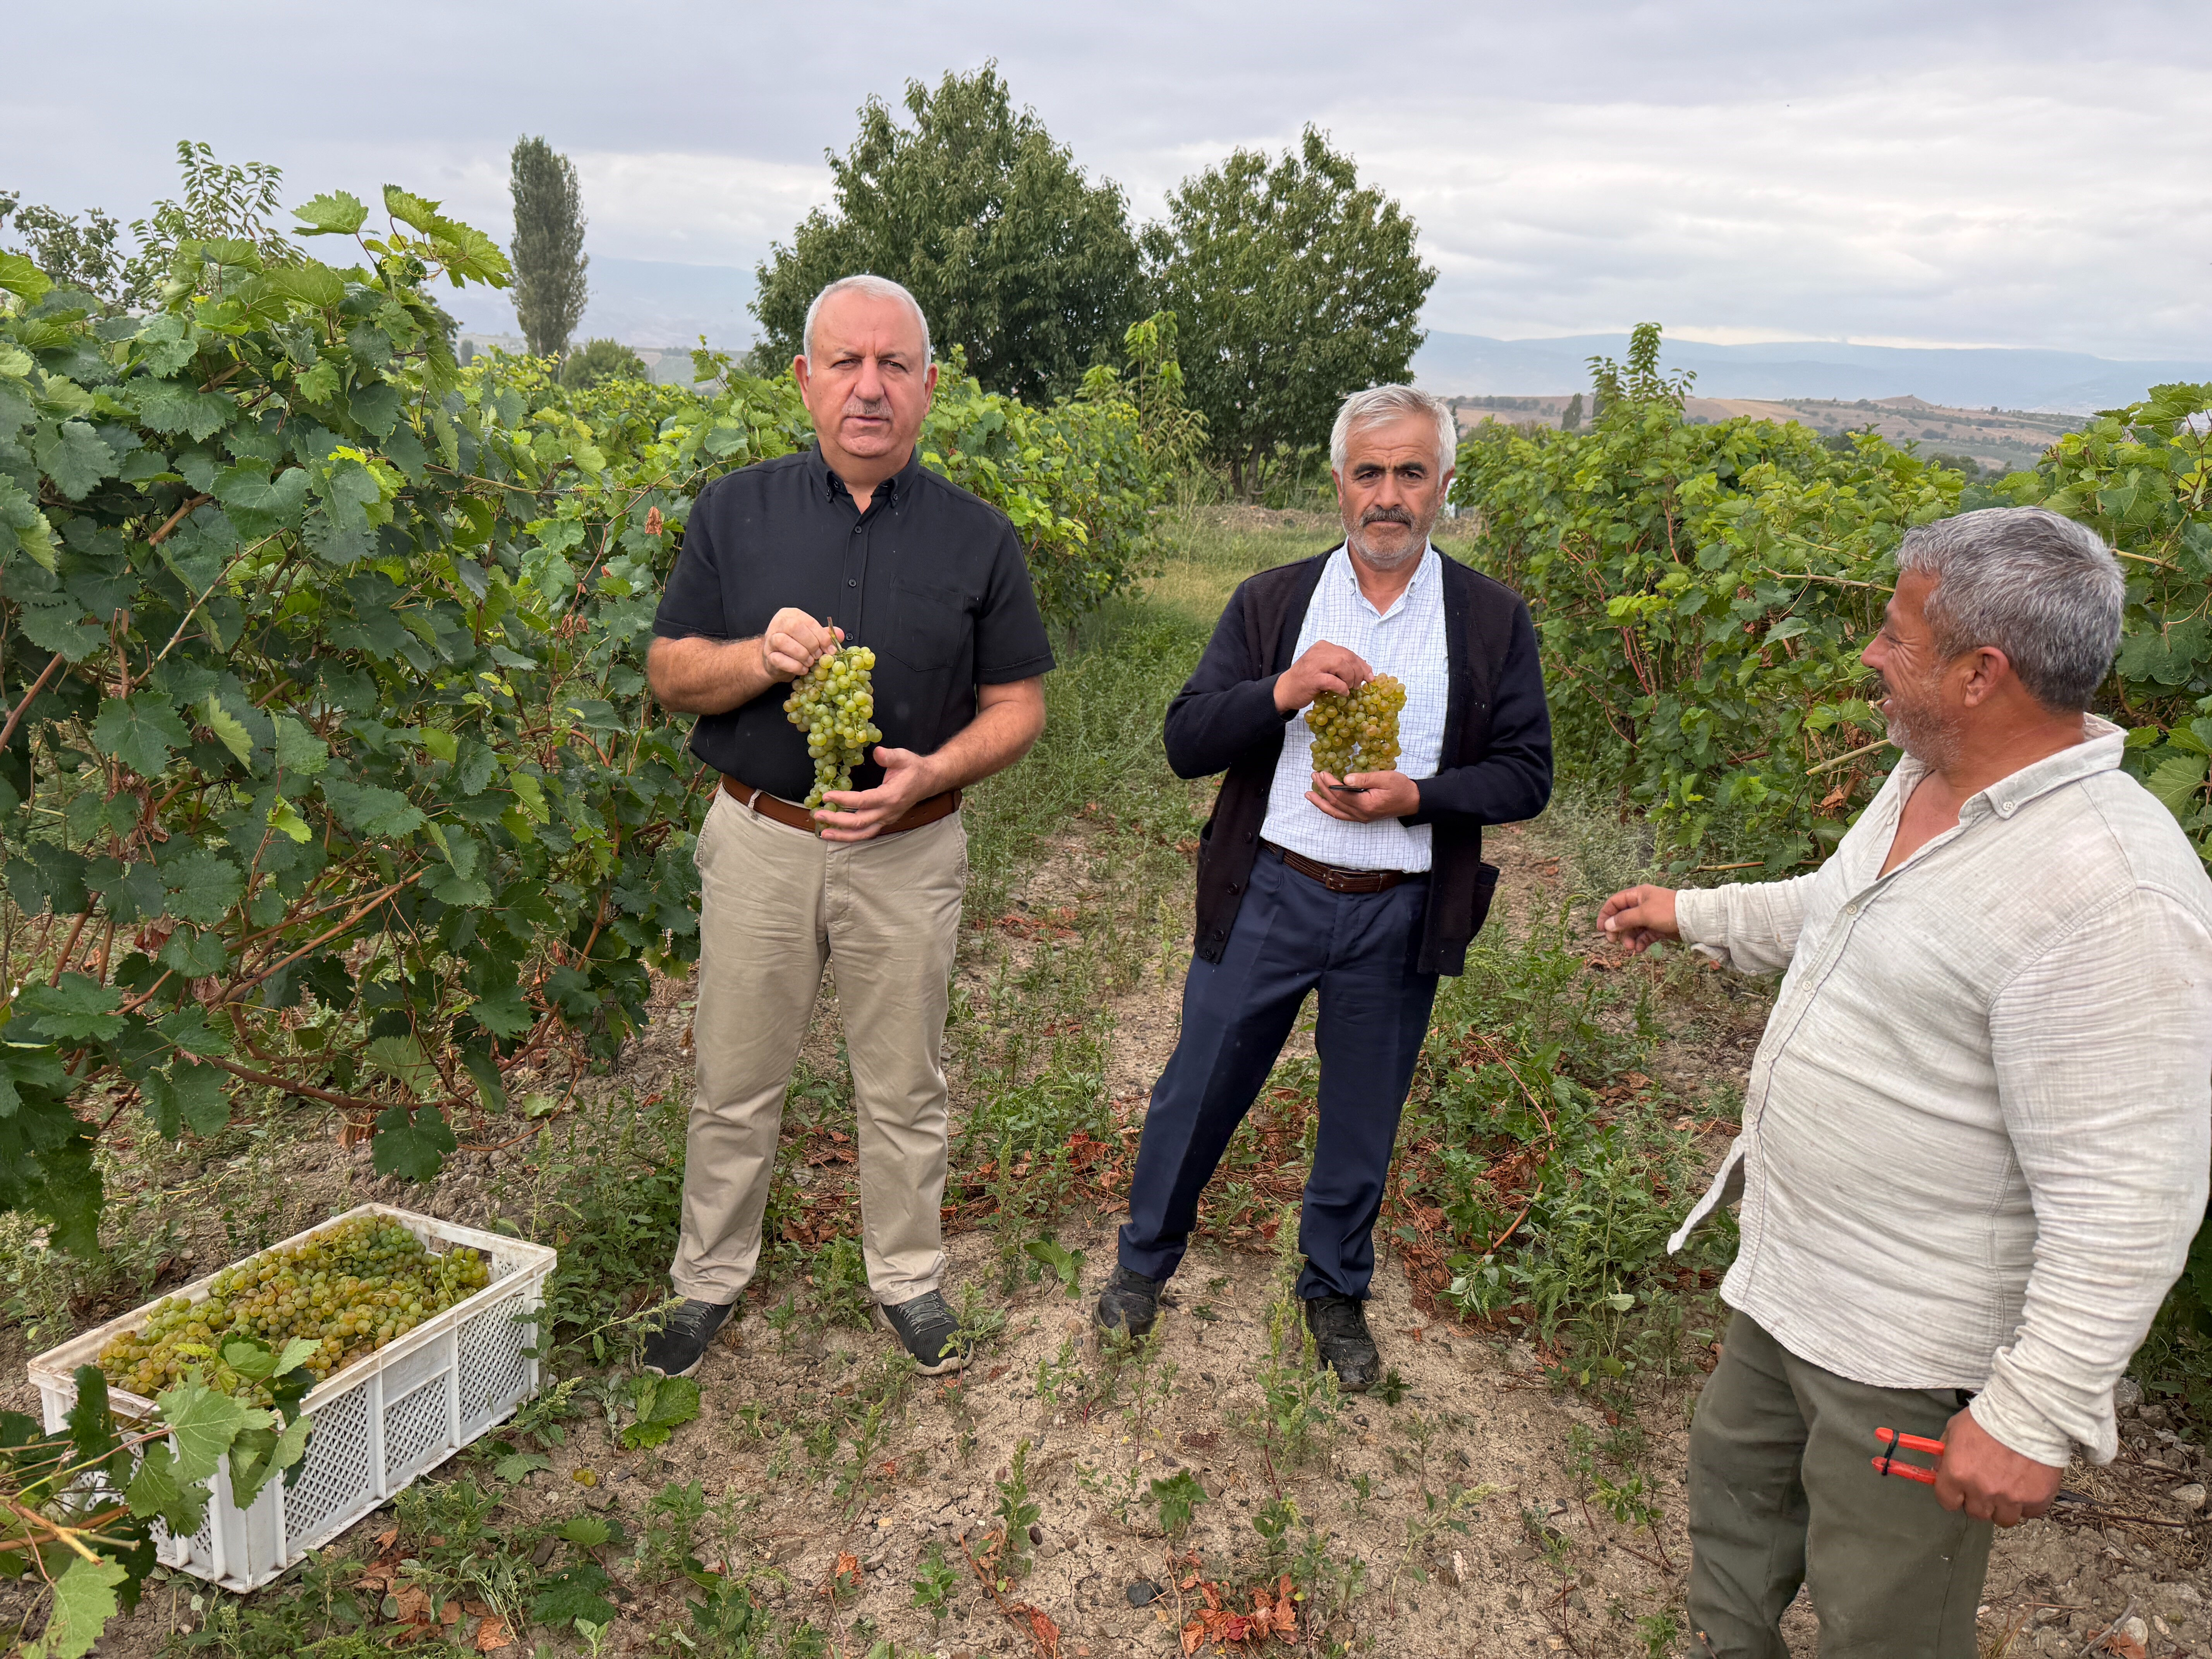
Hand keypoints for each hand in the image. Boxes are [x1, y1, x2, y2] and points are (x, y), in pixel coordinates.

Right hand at [761, 608, 840, 681]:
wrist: (777, 660)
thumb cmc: (795, 646)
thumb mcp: (811, 637)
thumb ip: (824, 635)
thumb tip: (840, 634)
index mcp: (791, 615)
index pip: (809, 621)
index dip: (822, 636)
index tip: (830, 649)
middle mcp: (778, 623)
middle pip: (795, 627)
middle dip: (811, 644)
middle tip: (818, 655)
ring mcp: (770, 639)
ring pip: (784, 642)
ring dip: (802, 655)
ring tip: (810, 662)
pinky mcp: (768, 655)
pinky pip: (780, 659)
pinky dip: (795, 666)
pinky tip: (802, 669)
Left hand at [815, 746, 942, 841]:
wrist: (929, 781)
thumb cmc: (914, 768)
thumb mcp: (904, 757)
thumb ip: (889, 756)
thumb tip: (877, 752)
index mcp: (891, 796)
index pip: (863, 801)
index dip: (843, 800)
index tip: (826, 796)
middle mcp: (888, 812)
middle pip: (859, 822)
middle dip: (837, 821)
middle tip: (818, 815)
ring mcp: (887, 819)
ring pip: (863, 833)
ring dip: (842, 835)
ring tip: (823, 832)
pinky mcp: (884, 821)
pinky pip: (867, 832)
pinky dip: (851, 835)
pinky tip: (837, 833)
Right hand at [1273, 641, 1372, 713]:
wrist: (1285, 690)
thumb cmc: (1307, 680)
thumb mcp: (1325, 668)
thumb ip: (1342, 666)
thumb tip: (1366, 670)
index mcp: (1323, 647)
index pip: (1348, 652)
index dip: (1362, 665)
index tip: (1370, 676)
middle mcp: (1319, 652)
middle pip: (1348, 657)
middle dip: (1358, 672)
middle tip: (1358, 685)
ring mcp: (1314, 664)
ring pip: (1342, 665)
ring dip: (1350, 679)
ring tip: (1349, 688)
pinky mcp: (1312, 678)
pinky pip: (1334, 681)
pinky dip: (1342, 687)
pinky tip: (1343, 693)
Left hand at [1306, 770, 1419, 821]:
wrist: (1413, 801)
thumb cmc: (1401, 787)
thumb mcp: (1385, 778)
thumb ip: (1364, 779)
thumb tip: (1345, 779)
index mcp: (1366, 805)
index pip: (1340, 795)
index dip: (1329, 784)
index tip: (1321, 773)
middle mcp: (1361, 815)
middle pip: (1335, 803)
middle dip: (1322, 790)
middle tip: (1313, 776)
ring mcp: (1361, 818)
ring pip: (1336, 812)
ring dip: (1322, 803)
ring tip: (1309, 794)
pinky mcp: (1363, 817)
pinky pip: (1342, 815)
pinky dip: (1331, 808)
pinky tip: (1325, 803)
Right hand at [1597, 884, 1679, 952]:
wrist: (1694, 920)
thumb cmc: (1667, 911)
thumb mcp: (1643, 913)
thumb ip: (1624, 919)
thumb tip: (1607, 925)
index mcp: (1638, 895)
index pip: (1615, 903)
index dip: (1606, 915)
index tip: (1601, 929)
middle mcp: (1642, 905)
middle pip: (1622, 918)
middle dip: (1617, 931)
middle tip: (1614, 942)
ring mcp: (1649, 917)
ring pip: (1632, 929)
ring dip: (1629, 939)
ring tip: (1631, 948)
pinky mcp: (1657, 928)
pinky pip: (1643, 936)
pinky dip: (1640, 943)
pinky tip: (1640, 949)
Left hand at [1933, 1406, 2062, 1526]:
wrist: (2027, 1413)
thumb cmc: (1989, 1417)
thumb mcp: (1954, 1429)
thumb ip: (1944, 1454)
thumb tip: (1939, 1472)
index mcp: (1958, 1474)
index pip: (1947, 1502)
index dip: (1953, 1495)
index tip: (1959, 1490)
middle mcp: (1983, 1490)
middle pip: (1976, 1513)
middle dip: (1978, 1501)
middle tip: (1986, 1485)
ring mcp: (2011, 1497)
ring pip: (2003, 1519)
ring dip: (2003, 1506)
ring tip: (2008, 1487)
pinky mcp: (2036, 1498)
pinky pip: (2029, 1512)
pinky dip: (2027, 1503)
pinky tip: (2026, 1484)